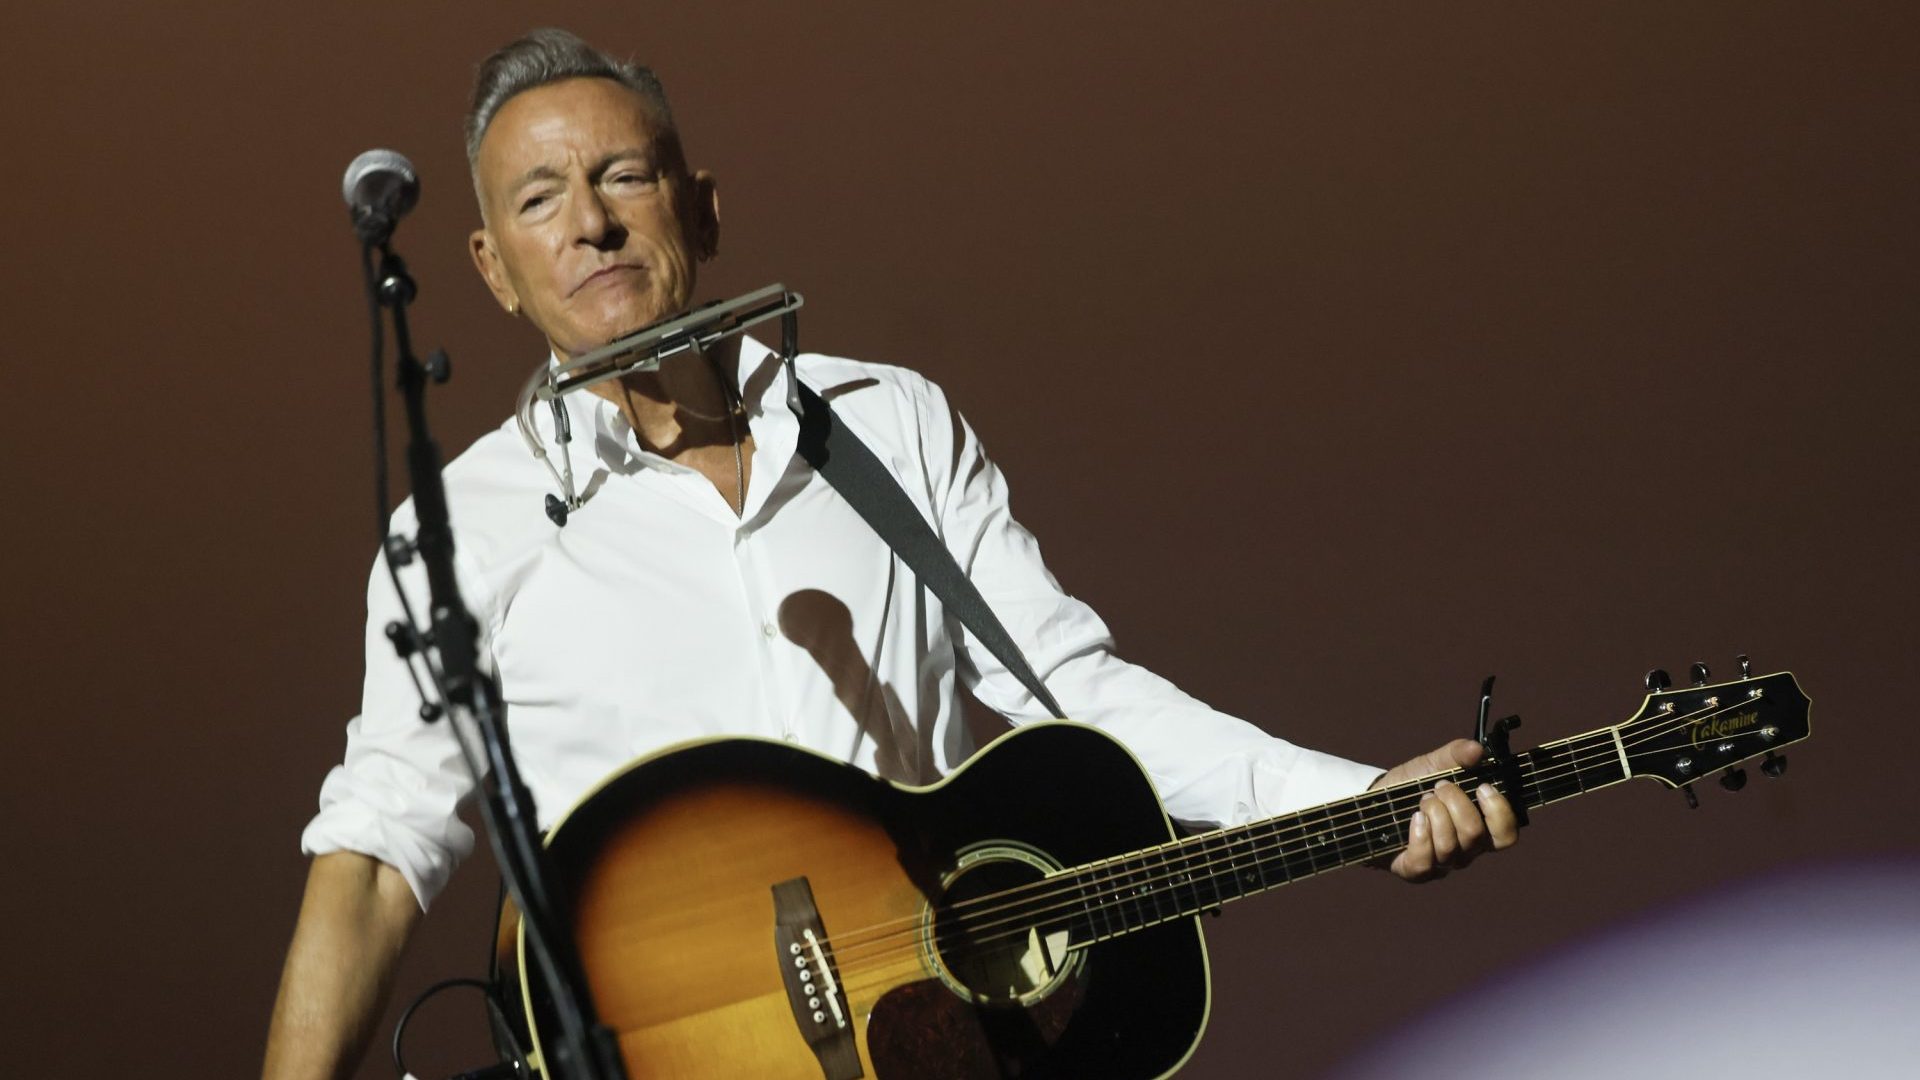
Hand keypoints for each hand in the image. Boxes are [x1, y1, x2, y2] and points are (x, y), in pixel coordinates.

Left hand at [1370, 738, 1517, 882]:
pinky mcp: (1416, 871)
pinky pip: (1425, 861)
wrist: (1374, 803)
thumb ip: (1456, 755)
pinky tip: (1414, 818)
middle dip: (1456, 803)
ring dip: (1435, 815)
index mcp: (1479, 827)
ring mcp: (1441, 863)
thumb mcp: (1432, 765)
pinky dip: (1420, 835)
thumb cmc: (1410, 787)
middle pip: (1475, 835)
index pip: (1506, 835)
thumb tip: (1477, 750)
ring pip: (1450, 847)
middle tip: (1439, 786)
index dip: (1500, 813)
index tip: (1482, 787)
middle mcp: (1465, 850)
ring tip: (1422, 799)